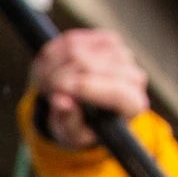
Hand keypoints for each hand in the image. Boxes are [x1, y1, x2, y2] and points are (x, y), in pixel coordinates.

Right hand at [28, 30, 150, 149]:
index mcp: (132, 105)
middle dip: (61, 77)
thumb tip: (62, 103)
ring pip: (78, 49)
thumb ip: (69, 122)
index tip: (62, 90)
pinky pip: (73, 40)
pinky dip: (55, 52)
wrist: (88, 110)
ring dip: (53, 65)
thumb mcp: (74, 136)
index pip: (117, 91)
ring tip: (46, 82)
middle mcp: (133, 77)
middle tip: (44, 90)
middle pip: (92, 66)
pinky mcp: (107, 40)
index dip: (88, 88)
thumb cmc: (83, 127)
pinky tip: (50, 67)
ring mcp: (121, 55)